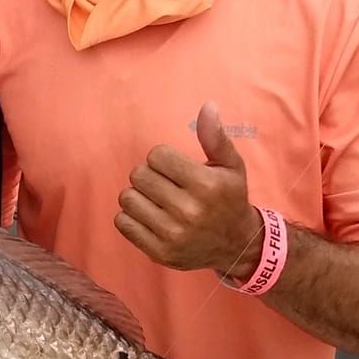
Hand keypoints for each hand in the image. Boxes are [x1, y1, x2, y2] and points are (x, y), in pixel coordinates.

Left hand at [115, 102, 263, 278]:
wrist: (236, 245)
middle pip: (139, 175)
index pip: (156, 156)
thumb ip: (216, 137)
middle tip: (165, 185)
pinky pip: (122, 222)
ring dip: (138, 196)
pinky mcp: (159, 252)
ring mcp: (173, 234)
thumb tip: (208, 106)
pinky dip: (130, 216)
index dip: (163, 159)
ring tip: (156, 201)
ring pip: (127, 198)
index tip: (175, 169)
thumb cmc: (230, 198)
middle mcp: (189, 211)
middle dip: (149, 176)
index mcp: (206, 185)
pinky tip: (149, 216)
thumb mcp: (231, 166)